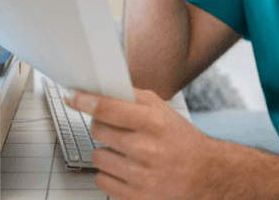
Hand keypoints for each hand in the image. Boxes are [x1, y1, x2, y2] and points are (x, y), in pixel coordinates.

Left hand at [66, 88, 222, 199]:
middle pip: (97, 131)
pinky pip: (101, 181)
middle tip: (116, 129)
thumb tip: (102, 89)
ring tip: (126, 153)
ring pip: (97, 157)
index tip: (73, 96)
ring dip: (106, 153)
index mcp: (153, 123)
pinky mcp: (136, 197)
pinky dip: (109, 175)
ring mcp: (140, 176)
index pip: (107, 108)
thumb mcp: (163, 110)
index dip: (84, 100)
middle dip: (101, 127)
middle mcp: (146, 149)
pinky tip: (125, 170)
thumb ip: (134, 97)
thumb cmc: (182, 141)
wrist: (205, 175)